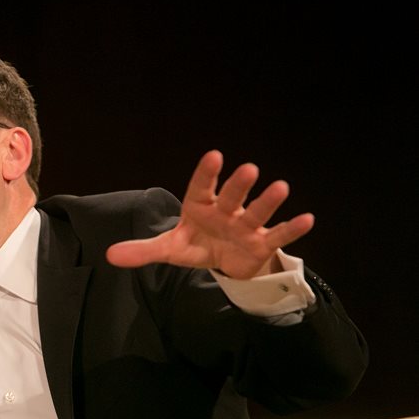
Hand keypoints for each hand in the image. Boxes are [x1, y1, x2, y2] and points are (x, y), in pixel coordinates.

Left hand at [106, 150, 314, 278]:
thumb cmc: (197, 245)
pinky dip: (292, 229)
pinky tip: (308, 219)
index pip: (201, 187)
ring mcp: (245, 226)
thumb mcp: (169, 249)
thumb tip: (110, 255)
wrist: (224, 262)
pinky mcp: (262, 243)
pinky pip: (278, 235)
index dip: (207, 173)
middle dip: (238, 184)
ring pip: (257, 211)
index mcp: (200, 207)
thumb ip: (143, 250)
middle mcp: (225, 211)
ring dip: (268, 201)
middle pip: (232, 196)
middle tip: (248, 169)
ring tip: (281, 186)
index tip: (214, 156)